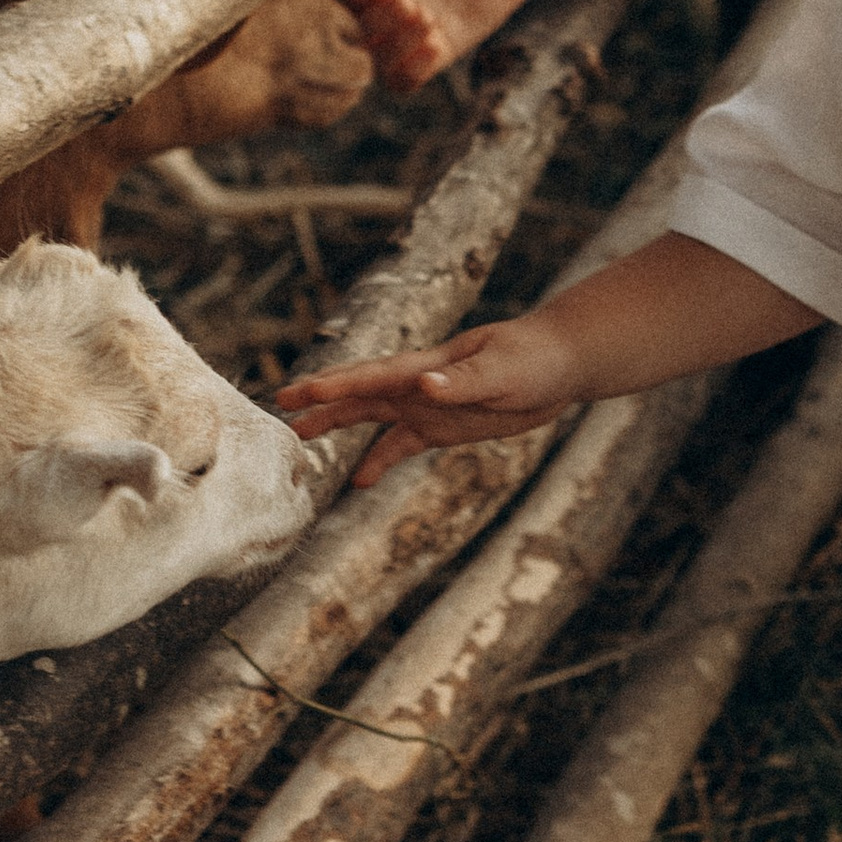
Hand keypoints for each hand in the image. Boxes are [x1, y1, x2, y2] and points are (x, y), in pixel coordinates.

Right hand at [276, 310, 585, 476]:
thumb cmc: (533, 359)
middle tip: (279, 408)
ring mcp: (427, 405)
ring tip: (300, 442)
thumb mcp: (502, 372)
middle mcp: (418, 385)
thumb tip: (424, 386)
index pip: (370, 377)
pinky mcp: (443, 426)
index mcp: (426, 368)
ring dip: (338, 427)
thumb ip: (461, 382)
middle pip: (358, 394)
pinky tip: (359, 482)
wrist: (561, 364)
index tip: (296, 394)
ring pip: (371, 417)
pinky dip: (379, 460)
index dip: (332, 386)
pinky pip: (401, 445)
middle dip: (320, 401)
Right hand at [324, 0, 549, 89]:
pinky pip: (401, 80)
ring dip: (391, 49)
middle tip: (411, 4)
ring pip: (368, 60)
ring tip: (429, 20)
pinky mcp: (430, 50)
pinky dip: (411, 72)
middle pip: (340, 28)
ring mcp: (399, 27)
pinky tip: (438, 43)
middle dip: (371, 22)